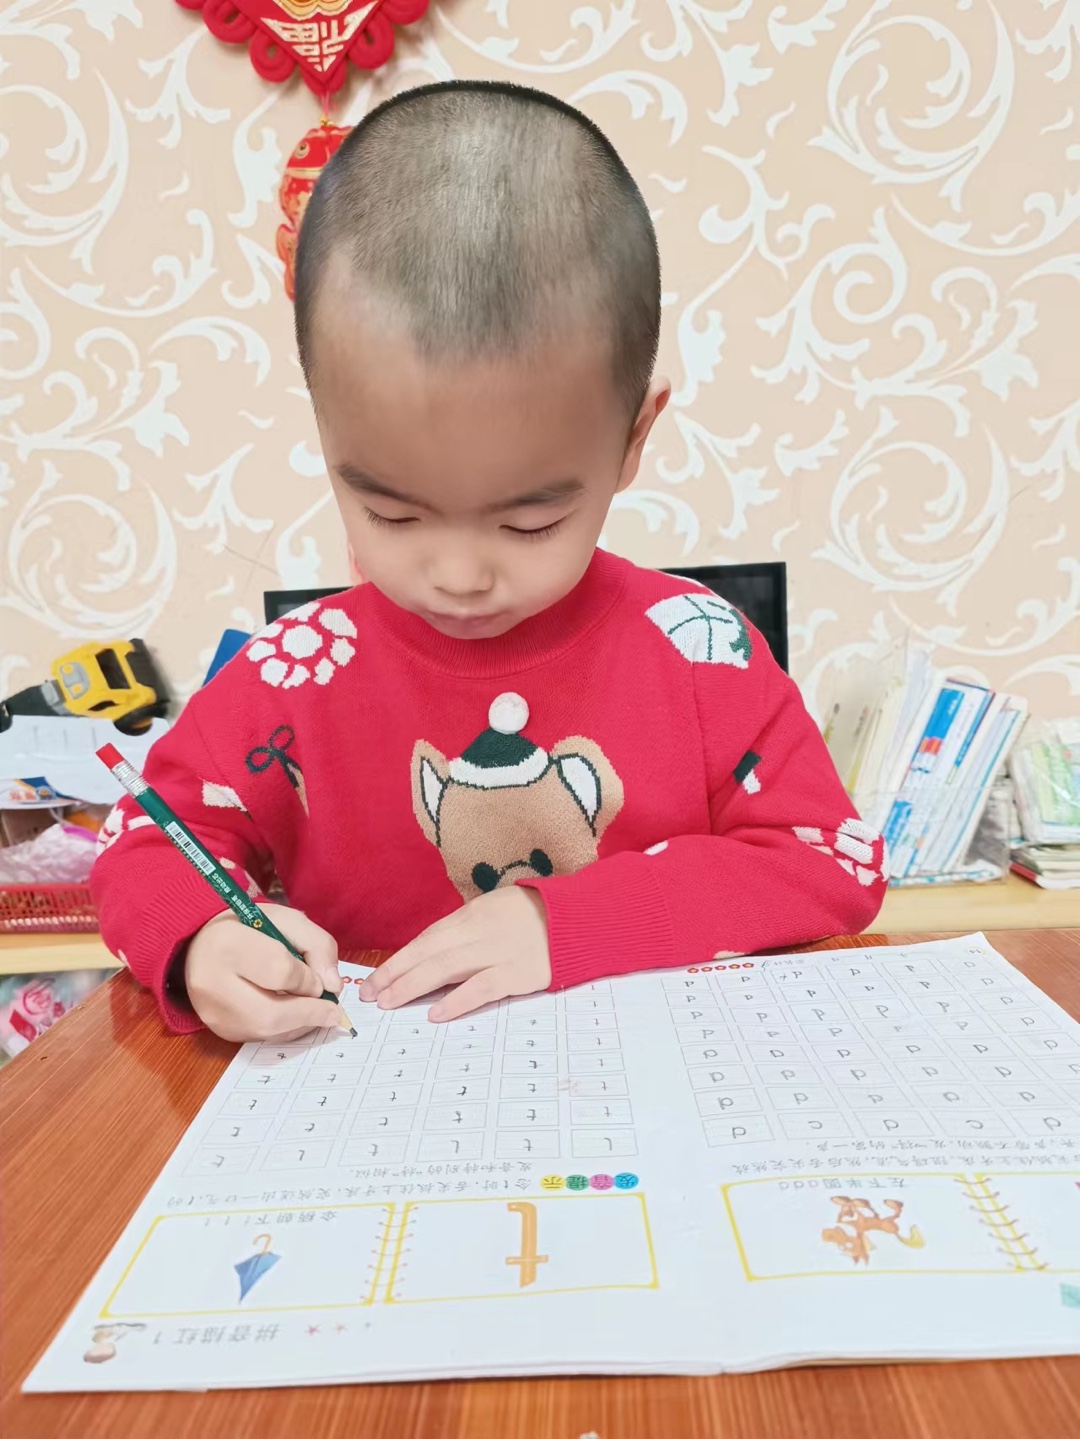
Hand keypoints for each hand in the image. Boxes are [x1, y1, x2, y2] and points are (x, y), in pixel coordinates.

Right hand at [184, 905, 342, 1042]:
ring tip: (316, 1010)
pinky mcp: (218, 1031)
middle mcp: (212, 984)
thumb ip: (317, 945)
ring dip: (301, 1025)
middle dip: (310, 1014)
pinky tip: (295, 1015)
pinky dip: (286, 1030)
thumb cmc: (249, 929)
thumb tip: (333, 986)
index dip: (308, 980)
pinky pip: (261, 1038)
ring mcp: (212, 1013)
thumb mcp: (287, 921)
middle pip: (272, 1014)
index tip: (319, 979)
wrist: (204, 944)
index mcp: (228, 944)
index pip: (280, 972)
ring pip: (268, 1032)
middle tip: (333, 1011)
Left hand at [359, 887, 550, 1020]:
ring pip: (446, 968)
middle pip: (429, 953)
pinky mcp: (519, 973)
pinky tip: (435, 1013)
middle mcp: (480, 931)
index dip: (399, 959)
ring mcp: (499, 952)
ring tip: (389, 1002)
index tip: (375, 978)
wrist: (580, 919)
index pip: (427, 939)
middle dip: (396, 974)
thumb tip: (433, 952)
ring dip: (413, 986)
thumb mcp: (496, 910)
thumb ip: (467, 929)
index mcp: (473, 915)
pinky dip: (457, 1000)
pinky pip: (482, 988)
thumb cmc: (537, 916)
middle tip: (370, 994)